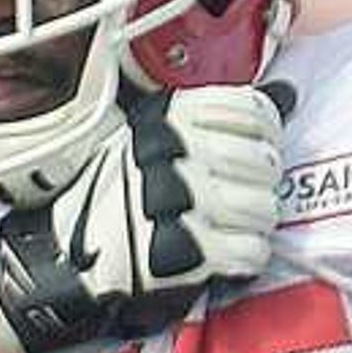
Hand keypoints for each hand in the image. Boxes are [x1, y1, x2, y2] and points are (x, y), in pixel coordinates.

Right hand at [0, 82, 285, 352]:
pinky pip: (251, 250)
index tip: (255, 149)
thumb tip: (287, 95)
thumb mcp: (152, 135)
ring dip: (254, 223)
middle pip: (264, 161)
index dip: (265, 133)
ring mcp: (186, 202)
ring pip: (264, 207)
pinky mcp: (191, 251)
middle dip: (259, 184)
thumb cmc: (110, 194)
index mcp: (170, 117)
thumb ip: (217, 116)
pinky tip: (225, 254)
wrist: (64, 255)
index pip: (252, 110)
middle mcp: (179, 153)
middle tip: (238, 196)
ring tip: (230, 227)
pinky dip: (245, 257)